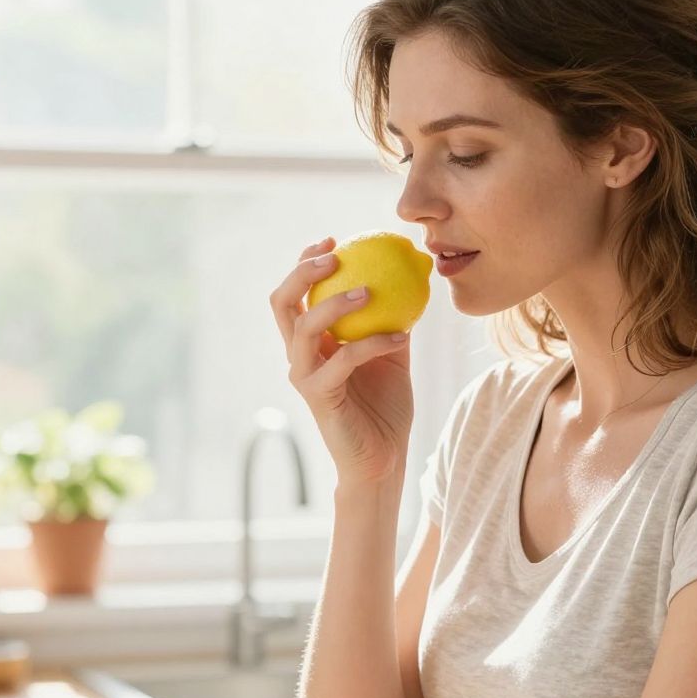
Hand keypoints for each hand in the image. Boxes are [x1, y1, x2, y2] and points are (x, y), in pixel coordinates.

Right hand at [269, 238, 414, 489]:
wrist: (384, 457)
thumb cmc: (386, 406)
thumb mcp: (394, 351)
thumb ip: (394, 316)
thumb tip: (413, 274)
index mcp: (312, 341)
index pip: (296, 294)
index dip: (305, 262)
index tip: (334, 240)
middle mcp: (301, 355)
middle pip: (283, 302)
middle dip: (303, 272)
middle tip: (336, 254)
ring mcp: (306, 376)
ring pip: (304, 327)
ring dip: (336, 303)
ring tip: (370, 291)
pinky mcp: (320, 397)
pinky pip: (343, 359)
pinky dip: (373, 343)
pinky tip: (402, 337)